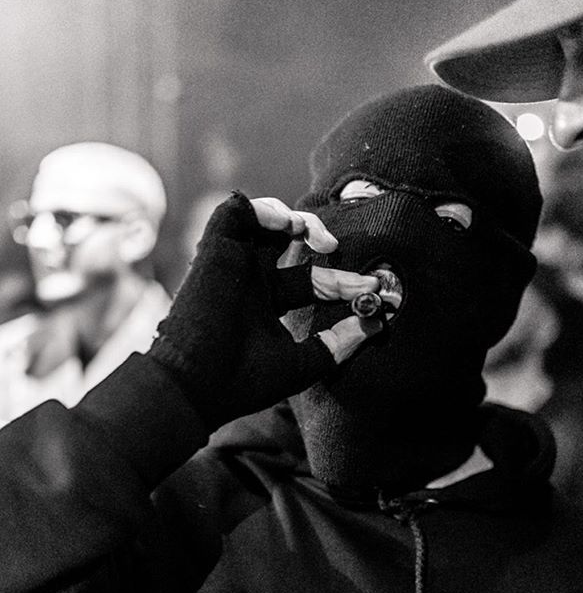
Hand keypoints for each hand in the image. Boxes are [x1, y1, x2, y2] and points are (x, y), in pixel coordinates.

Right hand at [150, 192, 381, 427]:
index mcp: (267, 305)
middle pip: (290, 244)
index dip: (344, 282)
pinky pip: (237, 209)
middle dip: (322, 243)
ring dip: (297, 219)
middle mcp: (251, 281)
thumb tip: (375, 324)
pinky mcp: (215, 249)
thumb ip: (338, 344)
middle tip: (344, 258)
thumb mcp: (302, 363)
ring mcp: (233, 263)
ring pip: (264, 219)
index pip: (314, 282)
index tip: (371, 289)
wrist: (196, 383)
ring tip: (318, 240)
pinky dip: (267, 209)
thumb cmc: (242, 380)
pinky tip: (290, 227)